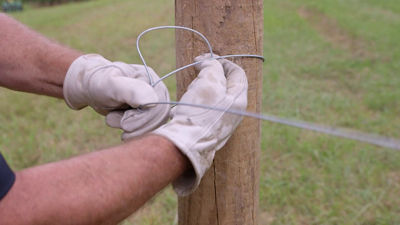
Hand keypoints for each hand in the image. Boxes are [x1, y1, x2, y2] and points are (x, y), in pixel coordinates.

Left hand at [63, 54, 169, 136]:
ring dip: (131, 129)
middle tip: (118, 122)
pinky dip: (131, 132)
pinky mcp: (146, 115)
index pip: (160, 106)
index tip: (124, 121)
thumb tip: (153, 101)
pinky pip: (146, 130)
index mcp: (152, 80)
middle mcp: (156, 92)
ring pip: (153, 127)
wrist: (88, 88)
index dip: (144, 119)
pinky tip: (118, 123)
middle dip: (136, 126)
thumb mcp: (111, 84)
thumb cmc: (98, 83)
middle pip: (158, 119)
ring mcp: (151, 104)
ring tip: (114, 119)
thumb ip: (132, 91)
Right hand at [153, 54, 247, 195]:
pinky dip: (194, 104)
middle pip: (224, 84)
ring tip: (189, 94)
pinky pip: (204, 110)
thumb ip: (212, 67)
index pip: (237, 73)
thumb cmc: (199, 113)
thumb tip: (209, 62)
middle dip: (208, 76)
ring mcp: (222, 122)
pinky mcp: (209, 130)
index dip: (221, 62)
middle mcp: (234, 112)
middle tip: (194, 77)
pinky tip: (185, 107)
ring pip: (212, 96)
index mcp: (239, 100)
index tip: (203, 59)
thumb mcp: (208, 82)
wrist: (185, 145)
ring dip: (199, 90)